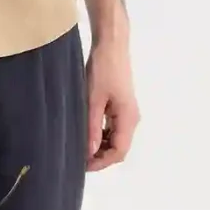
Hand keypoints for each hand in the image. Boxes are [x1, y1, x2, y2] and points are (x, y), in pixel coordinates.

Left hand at [85, 37, 139, 171]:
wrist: (111, 44)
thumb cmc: (103, 69)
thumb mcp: (93, 99)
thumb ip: (92, 126)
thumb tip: (90, 152)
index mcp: (128, 118)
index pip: (119, 151)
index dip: (102, 162)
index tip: (82, 165)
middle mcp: (131, 118)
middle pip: (119, 147)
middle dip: (100, 156)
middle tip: (78, 156)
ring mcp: (127, 111)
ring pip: (116, 137)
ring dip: (100, 144)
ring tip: (79, 144)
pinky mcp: (121, 104)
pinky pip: (113, 127)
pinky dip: (101, 133)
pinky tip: (86, 130)